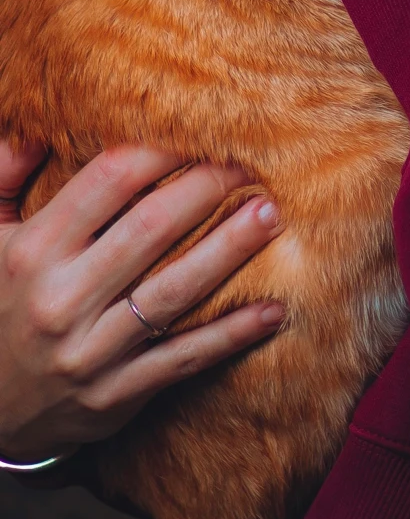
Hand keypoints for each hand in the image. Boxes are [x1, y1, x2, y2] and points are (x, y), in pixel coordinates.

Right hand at [0, 138, 285, 465]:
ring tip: (270, 214)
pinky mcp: (115, 395)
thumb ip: (3, 174)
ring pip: (174, 293)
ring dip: (230, 250)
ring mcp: (90, 352)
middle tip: (252, 161)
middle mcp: (60, 299)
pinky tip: (274, 310)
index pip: (109, 181)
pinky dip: (231, 335)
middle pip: (151, 228)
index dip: (163, 149)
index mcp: (34, 251)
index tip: (204, 127)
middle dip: (207, 188)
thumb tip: (38, 123)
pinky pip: (183, 359)